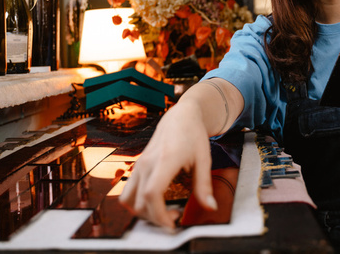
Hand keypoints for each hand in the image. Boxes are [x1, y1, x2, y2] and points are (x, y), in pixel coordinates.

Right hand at [118, 103, 217, 228]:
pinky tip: (155, 201)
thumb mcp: (204, 160)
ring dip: (142, 212)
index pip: (151, 193)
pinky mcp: (137, 167)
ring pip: (127, 199)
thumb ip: (204, 185)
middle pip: (139, 202)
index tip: (173, 223)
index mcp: (165, 160)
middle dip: (156, 218)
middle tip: (175, 216)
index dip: (159, 214)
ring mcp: (139, 165)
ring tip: (162, 210)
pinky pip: (128, 191)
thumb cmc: (193, 134)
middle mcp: (147, 163)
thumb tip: (211, 207)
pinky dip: (137, 202)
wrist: (180, 116)